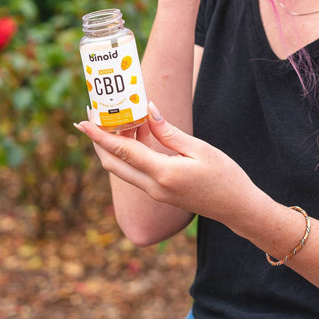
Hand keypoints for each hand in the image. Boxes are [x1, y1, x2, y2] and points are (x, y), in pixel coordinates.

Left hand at [75, 101, 256, 226]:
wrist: (236, 207)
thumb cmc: (224, 175)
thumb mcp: (199, 148)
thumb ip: (169, 132)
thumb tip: (148, 110)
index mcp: (163, 174)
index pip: (123, 152)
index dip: (100, 136)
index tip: (83, 122)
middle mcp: (153, 187)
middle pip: (113, 164)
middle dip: (98, 142)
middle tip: (91, 119)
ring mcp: (155, 193)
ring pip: (123, 169)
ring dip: (114, 147)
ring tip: (114, 120)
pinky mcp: (160, 193)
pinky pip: (136, 171)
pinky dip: (130, 153)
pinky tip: (136, 134)